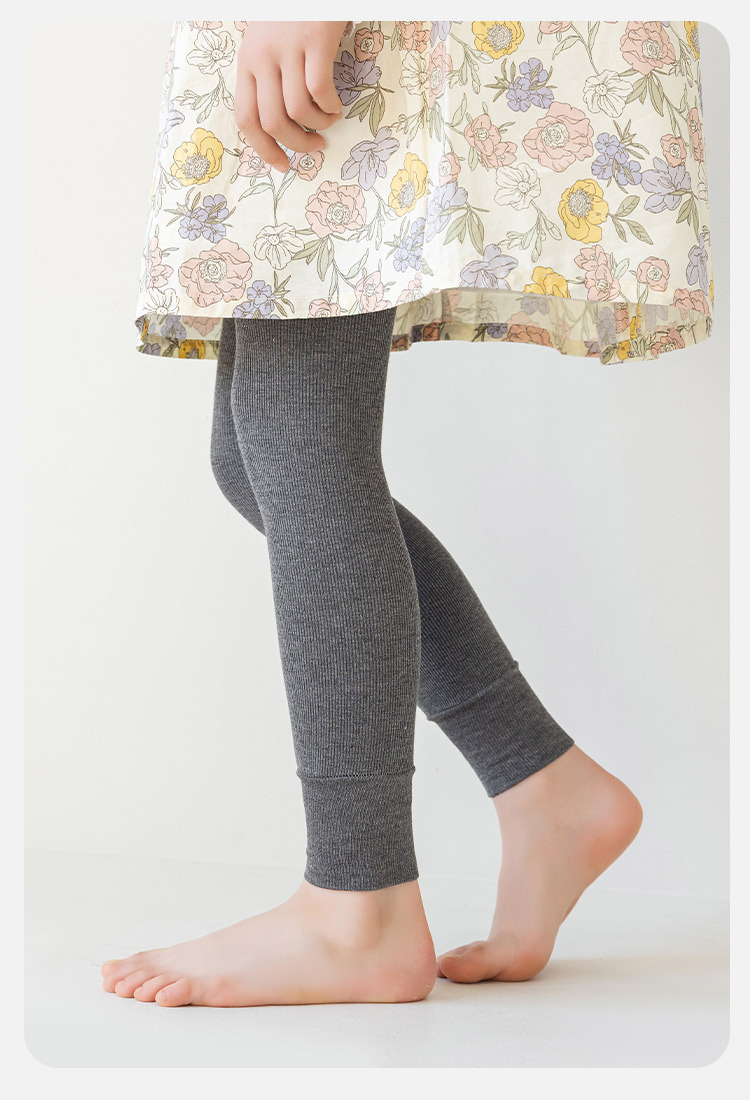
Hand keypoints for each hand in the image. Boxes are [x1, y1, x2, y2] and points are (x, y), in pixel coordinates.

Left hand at [234, 21, 347, 171]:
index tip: (283, 164)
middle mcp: (261, 56)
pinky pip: (319, 89)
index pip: (246, 119)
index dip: (264, 150)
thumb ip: (269, 82)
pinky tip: (336, 105)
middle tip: (314, 146)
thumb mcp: (268, 48)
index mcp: (247, 63)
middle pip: (271, 122)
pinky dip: (330, 106)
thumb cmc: (292, 20)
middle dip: (296, 144)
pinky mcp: (314, 39)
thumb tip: (283, 130)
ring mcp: (287, 47)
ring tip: (329, 120)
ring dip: (318, 126)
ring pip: (297, 110)